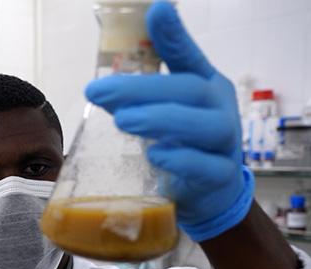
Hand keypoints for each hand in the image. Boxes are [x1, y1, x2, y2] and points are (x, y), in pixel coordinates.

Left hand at [84, 1, 252, 242]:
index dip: (174, 36)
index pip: (189, 58)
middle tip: (98, 92)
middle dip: (143, 90)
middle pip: (189, 92)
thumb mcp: (169, 109)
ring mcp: (225, 145)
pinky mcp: (220, 179)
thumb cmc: (186, 143)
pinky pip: (207, 168)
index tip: (156, 10)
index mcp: (206, 88)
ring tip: (123, 120)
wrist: (210, 194)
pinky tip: (155, 155)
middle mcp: (220, 111)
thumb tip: (117, 60)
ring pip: (204, 128)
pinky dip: (182, 160)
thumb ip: (148, 83)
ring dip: (163, 120)